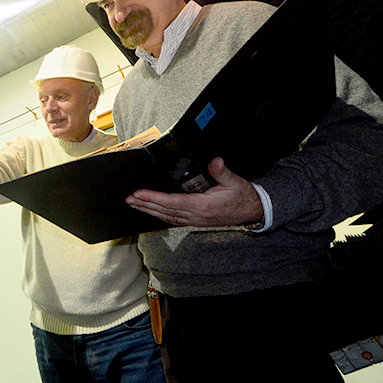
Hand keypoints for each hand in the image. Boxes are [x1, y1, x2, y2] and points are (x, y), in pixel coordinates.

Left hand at [126, 157, 262, 226]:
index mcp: (202, 206)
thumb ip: (222, 171)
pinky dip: (160, 214)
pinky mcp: (195, 221)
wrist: (253, 211)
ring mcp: (194, 220)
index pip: (171, 202)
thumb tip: (214, 161)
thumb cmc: (242, 196)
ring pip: (166, 216)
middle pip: (164, 211)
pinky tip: (151, 211)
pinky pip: (173, 219)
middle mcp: (195, 215)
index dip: (153, 198)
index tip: (138, 194)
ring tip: (134, 204)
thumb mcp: (234, 180)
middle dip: (144, 204)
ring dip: (149, 210)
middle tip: (128, 199)